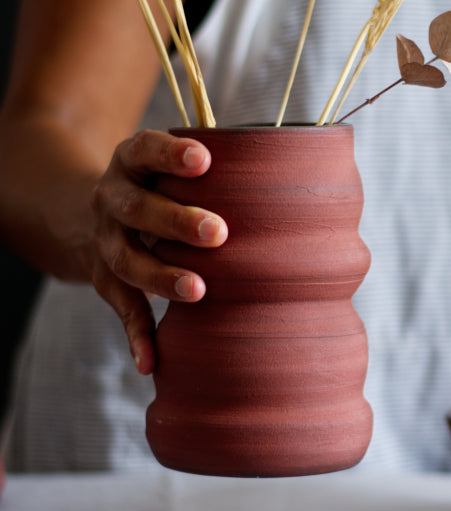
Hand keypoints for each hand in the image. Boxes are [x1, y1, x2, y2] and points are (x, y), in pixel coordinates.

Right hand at [90, 129, 227, 374]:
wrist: (90, 215)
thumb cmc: (163, 185)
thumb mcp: (172, 165)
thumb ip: (215, 168)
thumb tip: (299, 175)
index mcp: (131, 161)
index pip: (145, 149)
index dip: (170, 154)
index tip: (204, 160)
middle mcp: (110, 198)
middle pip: (137, 208)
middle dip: (176, 221)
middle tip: (219, 233)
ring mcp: (104, 240)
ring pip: (127, 260)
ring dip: (161, 276)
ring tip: (198, 290)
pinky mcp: (104, 280)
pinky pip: (121, 309)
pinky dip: (136, 336)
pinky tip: (151, 362)